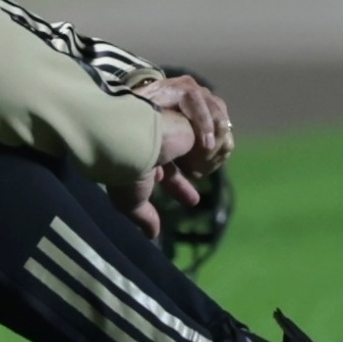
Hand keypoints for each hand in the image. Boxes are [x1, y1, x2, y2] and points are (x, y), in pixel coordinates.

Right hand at [118, 74, 233, 239]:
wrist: (130, 140)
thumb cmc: (126, 169)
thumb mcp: (132, 200)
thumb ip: (144, 216)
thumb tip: (151, 235)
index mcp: (145, 150)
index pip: (167, 167)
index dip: (179, 185)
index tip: (192, 202)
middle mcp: (158, 132)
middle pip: (187, 150)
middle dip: (199, 164)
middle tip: (200, 176)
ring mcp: (175, 119)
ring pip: (205, 136)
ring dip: (210, 154)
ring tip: (204, 163)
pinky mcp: (189, 106)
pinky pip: (215, 127)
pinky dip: (215, 141)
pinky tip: (205, 147)